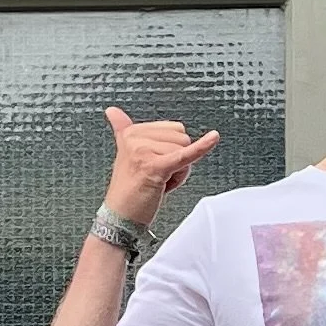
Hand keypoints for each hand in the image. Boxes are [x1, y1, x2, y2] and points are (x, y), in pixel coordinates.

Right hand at [102, 107, 219, 226]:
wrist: (121, 216)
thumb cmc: (128, 189)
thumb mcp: (126, 153)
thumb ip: (122, 129)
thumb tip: (112, 110)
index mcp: (131, 132)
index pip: (173, 129)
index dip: (172, 150)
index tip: (156, 165)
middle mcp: (135, 138)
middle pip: (181, 138)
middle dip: (178, 160)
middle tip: (159, 176)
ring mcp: (144, 151)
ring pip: (185, 151)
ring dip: (179, 172)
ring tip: (160, 182)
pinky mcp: (155, 167)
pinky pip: (185, 155)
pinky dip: (202, 148)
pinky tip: (214, 138)